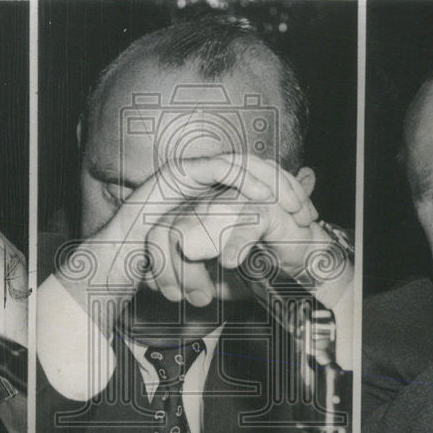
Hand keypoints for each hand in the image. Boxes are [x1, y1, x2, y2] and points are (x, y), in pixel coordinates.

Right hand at [55, 153, 314, 325]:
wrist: (124, 268)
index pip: (263, 183)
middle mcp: (208, 178)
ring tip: (291, 205)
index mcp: (220, 194)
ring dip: (273, 183)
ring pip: (245, 162)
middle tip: (306, 213)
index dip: (289, 196)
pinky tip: (263, 197)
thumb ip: (243, 254)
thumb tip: (277, 254)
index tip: (308, 220)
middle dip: (288, 188)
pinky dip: (245, 178)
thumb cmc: (168, 270)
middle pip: (260, 168)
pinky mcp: (179, 171)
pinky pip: (220, 167)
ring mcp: (194, 171)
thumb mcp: (217, 265)